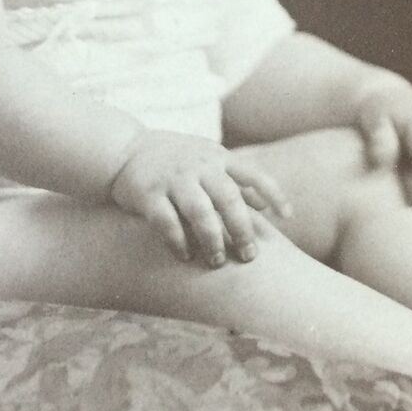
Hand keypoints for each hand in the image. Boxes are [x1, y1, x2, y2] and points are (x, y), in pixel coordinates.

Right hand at [108, 130, 291, 266]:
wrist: (123, 149)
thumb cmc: (175, 160)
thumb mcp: (208, 160)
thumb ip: (235, 180)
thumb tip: (266, 204)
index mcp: (218, 158)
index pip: (254, 174)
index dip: (274, 194)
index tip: (288, 217)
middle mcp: (199, 166)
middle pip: (228, 199)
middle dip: (242, 230)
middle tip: (249, 256)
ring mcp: (173, 178)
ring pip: (199, 212)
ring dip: (212, 239)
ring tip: (217, 261)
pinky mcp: (148, 193)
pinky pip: (166, 221)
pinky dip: (178, 241)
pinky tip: (186, 255)